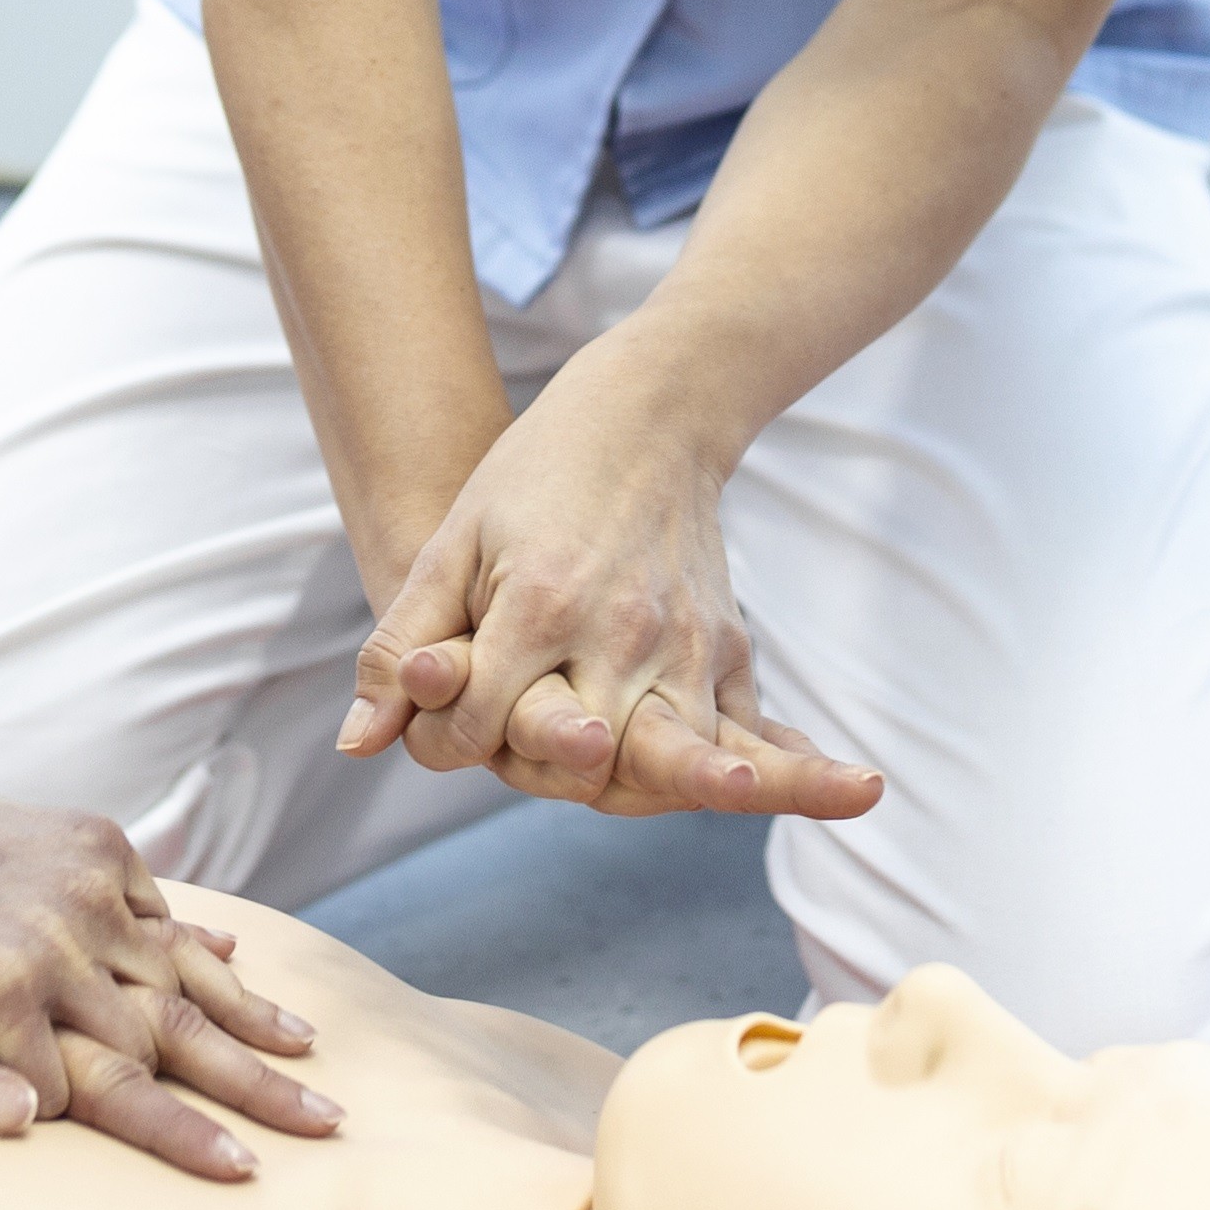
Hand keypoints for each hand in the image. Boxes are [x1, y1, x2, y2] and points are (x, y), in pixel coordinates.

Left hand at [0, 795, 337, 1180]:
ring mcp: (64, 887)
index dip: (180, 1140)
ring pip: (174, 965)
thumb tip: (30, 1121)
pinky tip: (234, 954)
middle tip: (326, 1124)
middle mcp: (50, 944)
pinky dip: (190, 931)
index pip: (114, 1094)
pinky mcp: (64, 842)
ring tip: (306, 1048)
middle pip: (172, 1033)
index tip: (241, 1177)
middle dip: (252, 1085)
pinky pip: (146, 897)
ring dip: (243, 1010)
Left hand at [334, 355, 883, 821]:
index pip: (483, 719)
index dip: (451, 737)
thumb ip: (404, 646)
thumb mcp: (453, 545)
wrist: (651, 411)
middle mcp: (621, 630)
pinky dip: (786, 770)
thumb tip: (360, 745)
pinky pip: (752, 730)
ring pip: (688, 748)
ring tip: (772, 798)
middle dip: (572, 762)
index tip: (447, 724)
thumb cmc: (535, 481)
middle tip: (586, 757)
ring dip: (714, 782)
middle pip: (595, 744)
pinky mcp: (731, 650)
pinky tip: (849, 792)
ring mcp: (687, 643)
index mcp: (542, 604)